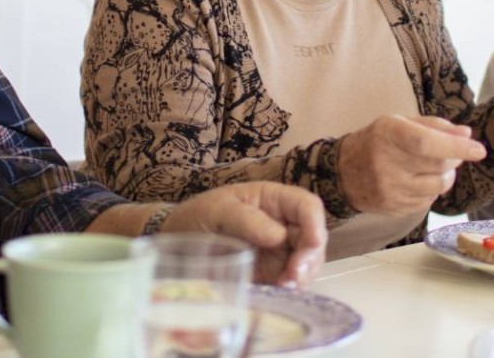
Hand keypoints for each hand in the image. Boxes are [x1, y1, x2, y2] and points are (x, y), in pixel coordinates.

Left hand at [159, 182, 327, 287]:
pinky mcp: (273, 273)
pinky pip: (291, 281)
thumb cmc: (197, 217)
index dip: (315, 224)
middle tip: (292, 277)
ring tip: (283, 286)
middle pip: (314, 238)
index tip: (311, 244)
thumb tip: (279, 235)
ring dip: (302, 277)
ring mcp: (280, 250)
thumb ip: (247, 220)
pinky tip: (277, 292)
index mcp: (273, 200)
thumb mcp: (217, 211)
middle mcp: (283, 224)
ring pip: (308, 263)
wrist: (178, 243)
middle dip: (309, 259)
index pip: (307, 206)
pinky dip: (290, 289)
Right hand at [335, 115, 486, 214]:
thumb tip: (467, 135)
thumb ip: (434, 126)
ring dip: (446, 175)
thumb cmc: (377, 141)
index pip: (426, 143)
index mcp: (388, 134)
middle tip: (452, 152)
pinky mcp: (393, 208)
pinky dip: (432, 190)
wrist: (343, 172)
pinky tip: (420, 180)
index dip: (455, 147)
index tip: (479, 150)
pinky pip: (428, 201)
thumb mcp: (400, 122)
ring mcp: (389, 189)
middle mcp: (386, 163)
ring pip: (437, 186)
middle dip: (455, 158)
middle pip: (438, 165)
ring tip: (435, 166)